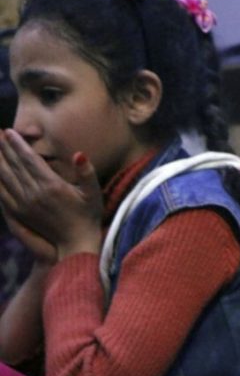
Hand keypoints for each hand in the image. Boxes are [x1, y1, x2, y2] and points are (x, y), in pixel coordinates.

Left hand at [0, 129, 102, 259]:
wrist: (76, 243)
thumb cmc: (88, 215)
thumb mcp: (94, 193)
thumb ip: (87, 172)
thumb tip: (79, 154)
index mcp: (52, 185)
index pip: (30, 160)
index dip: (18, 145)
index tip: (9, 132)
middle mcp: (34, 194)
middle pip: (15, 166)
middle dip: (5, 149)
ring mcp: (25, 205)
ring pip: (5, 178)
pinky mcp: (20, 214)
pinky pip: (3, 194)